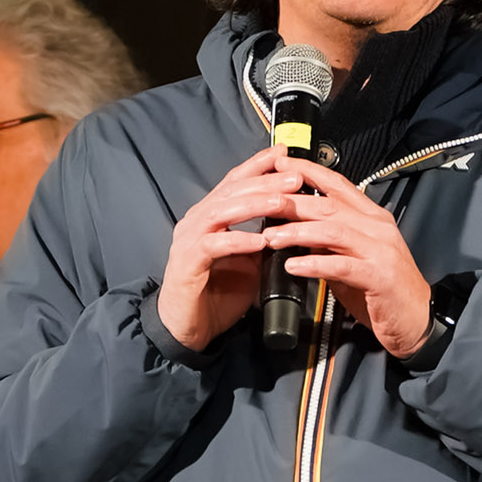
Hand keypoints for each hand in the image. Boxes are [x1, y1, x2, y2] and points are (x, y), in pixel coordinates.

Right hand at [156, 149, 317, 352]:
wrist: (186, 328)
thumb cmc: (216, 294)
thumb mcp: (248, 262)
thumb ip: (263, 238)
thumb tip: (292, 223)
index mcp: (211, 216)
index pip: (235, 182)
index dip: (258, 165)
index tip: (284, 153)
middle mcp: (197, 222)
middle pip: (231, 191)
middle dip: (265, 181)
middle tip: (294, 177)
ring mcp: (188, 241)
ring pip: (221, 212)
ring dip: (254, 205)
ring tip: (281, 202)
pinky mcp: (187, 264)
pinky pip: (212, 246)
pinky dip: (237, 241)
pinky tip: (258, 241)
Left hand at [272, 160, 437, 356]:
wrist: (418, 320)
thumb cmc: (384, 290)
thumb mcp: (354, 258)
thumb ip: (330, 241)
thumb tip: (297, 229)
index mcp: (373, 218)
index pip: (338, 185)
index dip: (308, 172)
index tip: (280, 165)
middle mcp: (378, 228)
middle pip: (330, 205)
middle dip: (293, 202)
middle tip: (262, 204)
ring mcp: (381, 251)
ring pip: (333, 231)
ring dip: (297, 232)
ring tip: (270, 237)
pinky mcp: (379, 277)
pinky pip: (341, 265)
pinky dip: (314, 264)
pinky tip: (292, 266)